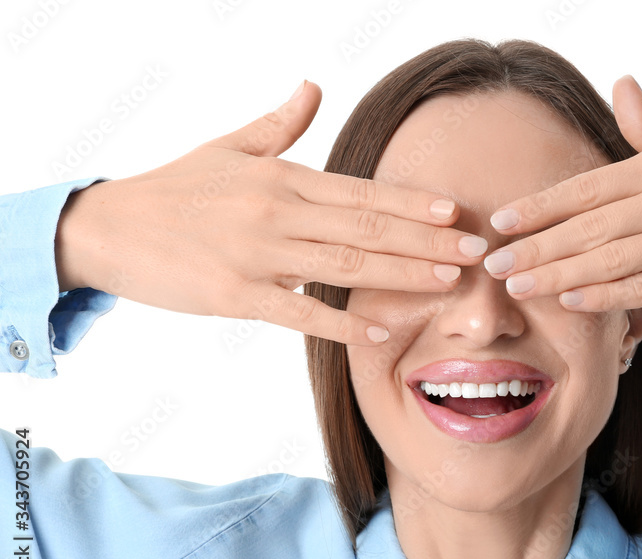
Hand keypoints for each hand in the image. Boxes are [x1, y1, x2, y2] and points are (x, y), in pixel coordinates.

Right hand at [55, 81, 489, 344]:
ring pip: (343, 268)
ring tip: (448, 281)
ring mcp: (256, 256)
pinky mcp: (234, 296)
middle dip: (427, 241)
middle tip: (475, 251)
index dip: (411, 202)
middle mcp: (276, 213)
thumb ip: (278, 125)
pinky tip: (380, 330)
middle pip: (366, 230)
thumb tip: (312, 87)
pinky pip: (298, 313)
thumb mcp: (228, 147)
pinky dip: (341, 323)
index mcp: (281, 178)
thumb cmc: (176, 188)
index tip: (455, 211)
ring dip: (401, 275)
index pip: (361, 192)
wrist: (109, 227)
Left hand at [481, 75, 641, 310]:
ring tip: (518, 285)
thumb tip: (621, 81)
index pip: (590, 186)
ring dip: (558, 273)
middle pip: (592, 226)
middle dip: (537, 246)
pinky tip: (570, 300)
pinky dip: (604, 295)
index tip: (503, 221)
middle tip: (494, 263)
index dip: (543, 205)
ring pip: (611, 259)